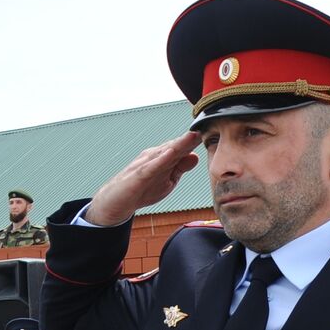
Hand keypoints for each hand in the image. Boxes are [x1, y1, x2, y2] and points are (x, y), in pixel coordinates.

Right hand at [83, 132, 201, 226]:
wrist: (116, 201)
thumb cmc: (141, 189)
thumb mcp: (167, 181)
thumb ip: (180, 168)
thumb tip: (195, 156)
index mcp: (163, 158)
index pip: (181, 148)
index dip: (195, 141)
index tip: (212, 133)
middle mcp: (154, 156)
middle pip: (175, 146)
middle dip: (190, 138)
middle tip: (206, 128)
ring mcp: (145, 164)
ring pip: (164, 153)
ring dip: (178, 144)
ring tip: (193, 135)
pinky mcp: (137, 176)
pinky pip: (150, 167)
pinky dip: (161, 160)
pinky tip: (171, 153)